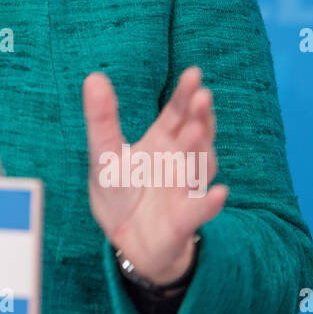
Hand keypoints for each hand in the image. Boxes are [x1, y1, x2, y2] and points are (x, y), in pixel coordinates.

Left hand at [82, 66, 227, 283]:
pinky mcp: (184, 220)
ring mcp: (185, 189)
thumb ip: (102, 119)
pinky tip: (219, 194)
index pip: (177, 113)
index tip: (193, 73)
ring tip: (198, 131)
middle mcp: (180, 161)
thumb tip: (94, 77)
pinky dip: (209, 203)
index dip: (185, 94)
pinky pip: (199, 210)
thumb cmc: (121, 192)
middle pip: (195, 134)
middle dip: (200, 116)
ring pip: (200, 167)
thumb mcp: (104, 154)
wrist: (126, 240)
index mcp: (163, 141)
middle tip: (202, 96)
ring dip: (202, 151)